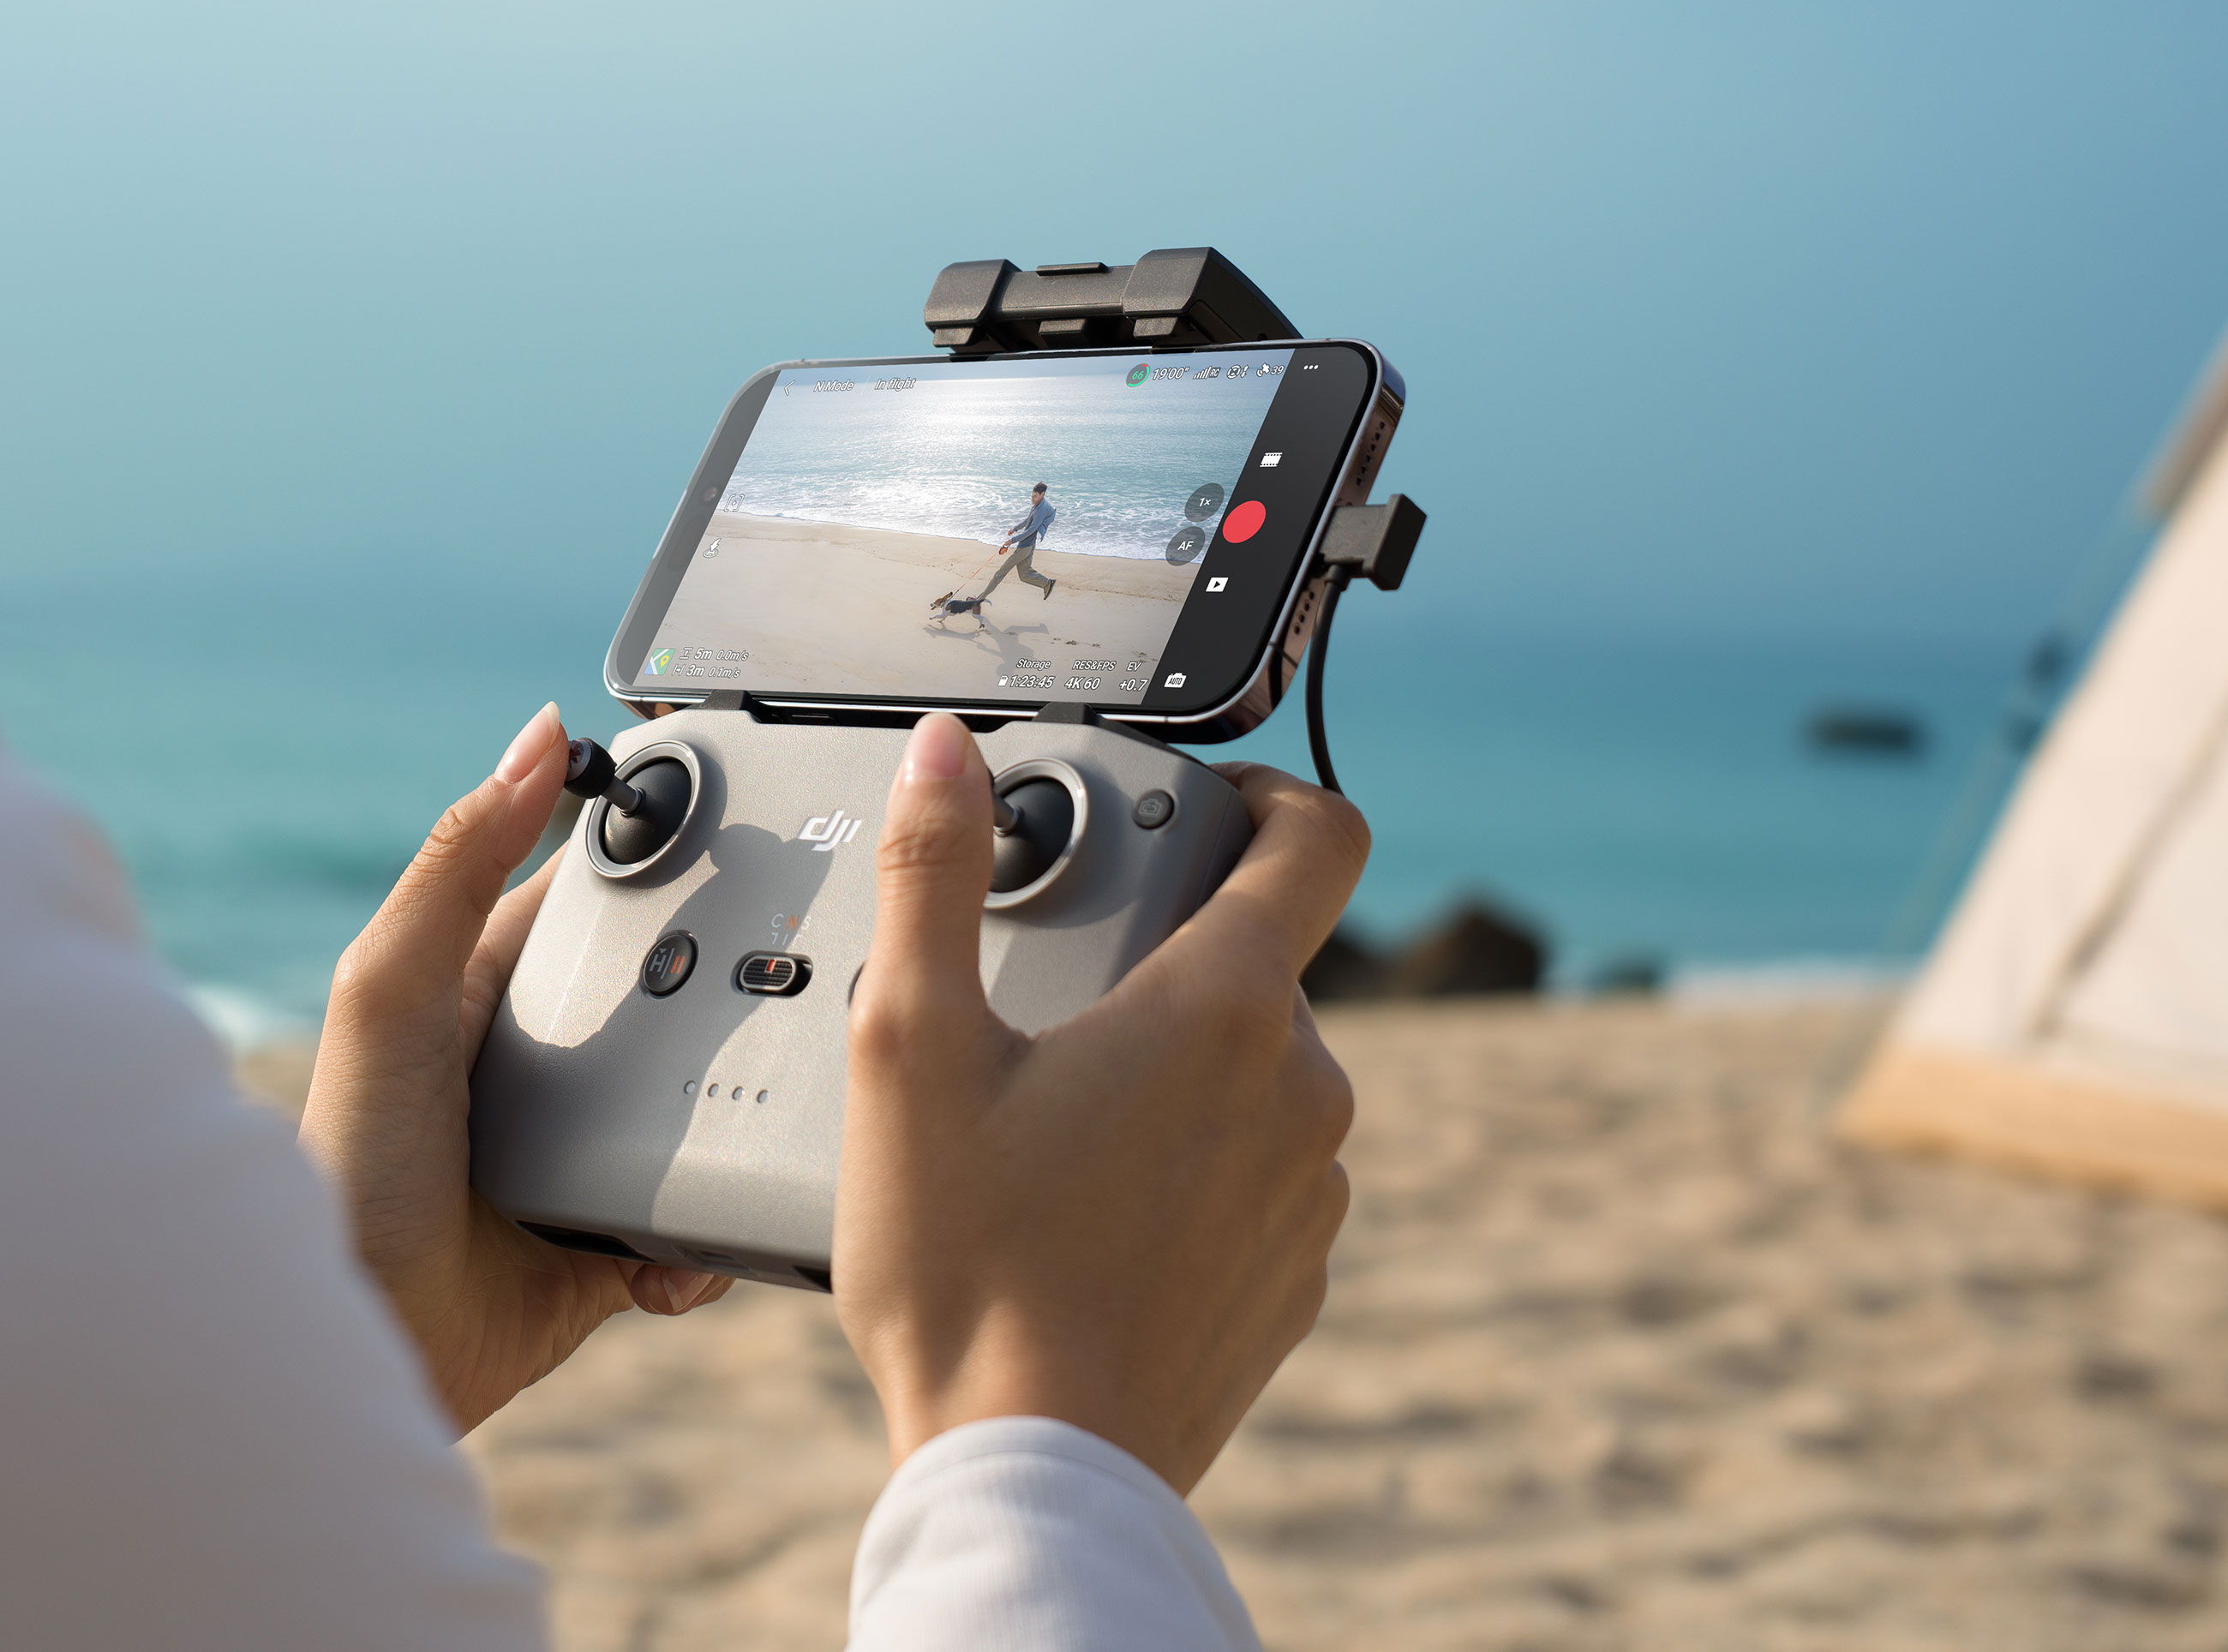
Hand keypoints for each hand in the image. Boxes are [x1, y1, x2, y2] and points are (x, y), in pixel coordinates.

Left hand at [301, 705, 730, 1430]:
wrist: (365, 1345)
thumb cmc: (350, 1166)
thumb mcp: (391, 992)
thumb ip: (458, 864)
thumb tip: (541, 733)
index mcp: (497, 986)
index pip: (602, 896)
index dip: (669, 857)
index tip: (757, 825)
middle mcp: (549, 1063)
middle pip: (678, 996)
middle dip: (739, 993)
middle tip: (805, 985)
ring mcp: (586, 1153)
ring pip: (708, 1107)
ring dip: (745, 1114)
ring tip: (776, 1117)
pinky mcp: (613, 1244)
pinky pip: (701, 1223)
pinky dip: (717, 1232)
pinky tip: (698, 1240)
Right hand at [835, 714, 1364, 1491]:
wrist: (1036, 1474)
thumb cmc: (970, 1271)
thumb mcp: (910, 1050)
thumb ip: (932, 877)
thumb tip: (946, 754)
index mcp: (1224, 1005)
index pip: (1318, 835)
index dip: (1269, 792)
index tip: (1209, 802)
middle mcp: (1300, 1085)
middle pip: (1259, 963)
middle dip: (1168, 961)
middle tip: (1051, 1005)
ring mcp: (1312, 1189)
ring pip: (1257, 1075)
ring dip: (1181, 1074)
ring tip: (1059, 1128)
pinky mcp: (1299, 1275)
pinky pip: (1261, 1178)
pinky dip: (1197, 1172)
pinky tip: (1097, 1216)